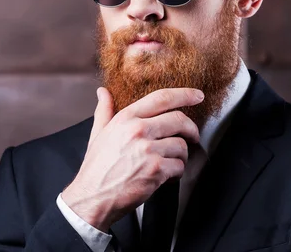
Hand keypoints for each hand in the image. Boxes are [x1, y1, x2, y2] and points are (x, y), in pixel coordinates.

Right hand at [61, 86, 203, 231]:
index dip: (184, 94)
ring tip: (170, 162)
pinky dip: (176, 173)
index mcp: (126, 118)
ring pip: (181, 145)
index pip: (161, 98)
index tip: (197, 95)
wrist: (92, 197)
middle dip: (191, 129)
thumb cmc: (96, 168)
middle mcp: (138, 130)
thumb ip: (104, 110)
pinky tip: (165, 176)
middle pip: (179, 120)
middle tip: (193, 136)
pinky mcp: (156, 170)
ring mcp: (148, 150)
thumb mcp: (97, 133)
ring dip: (181, 156)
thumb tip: (103, 92)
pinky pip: (179, 166)